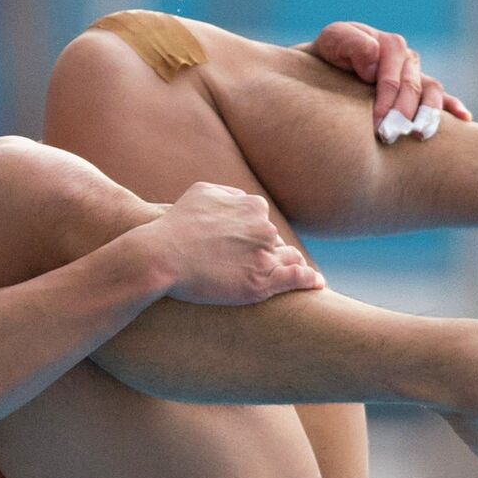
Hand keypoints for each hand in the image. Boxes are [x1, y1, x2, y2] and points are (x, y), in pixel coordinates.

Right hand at [140, 182, 323, 304]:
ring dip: (290, 265)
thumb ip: (227, 193)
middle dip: (268, 252)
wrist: (160, 256)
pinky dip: (309, 281)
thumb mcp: (201, 192)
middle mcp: (263, 228)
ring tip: (294, 277)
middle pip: (275, 242)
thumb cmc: (175, 226)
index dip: (253, 236)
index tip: (246, 246)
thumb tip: (240, 198)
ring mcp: (264, 256)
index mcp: (253, 206)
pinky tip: (317, 284)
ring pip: (289, 259)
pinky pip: (297, 279)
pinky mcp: (262, 282)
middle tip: (257, 266)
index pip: (262, 222)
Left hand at [308, 21, 472, 139]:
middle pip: (413, 85)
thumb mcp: (332, 41)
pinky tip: (464, 118)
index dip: (386, 96)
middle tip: (390, 137)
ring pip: (431, 92)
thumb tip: (374, 64)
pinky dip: (453, 106)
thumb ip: (351, 43)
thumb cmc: (327, 55)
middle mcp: (406, 59)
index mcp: (388, 44)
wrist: (326, 67)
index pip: (394, 69)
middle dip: (403, 113)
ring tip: (419, 134)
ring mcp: (416, 75)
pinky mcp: (419, 92)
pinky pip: (441, 98)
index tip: (376, 123)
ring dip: (428, 114)